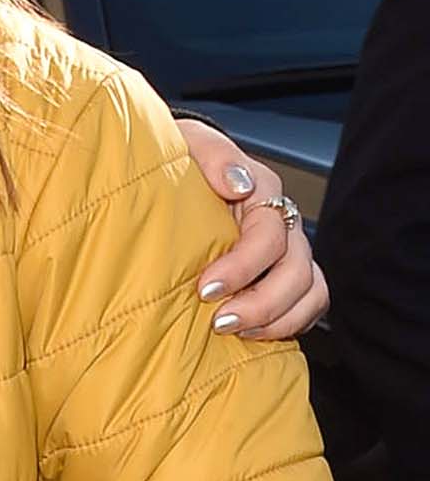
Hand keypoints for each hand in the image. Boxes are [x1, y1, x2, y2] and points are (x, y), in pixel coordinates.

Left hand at [173, 121, 327, 340]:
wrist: (170, 178)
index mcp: (262, 191)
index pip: (269, 234)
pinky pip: (307, 304)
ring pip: (309, 290)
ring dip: (277, 318)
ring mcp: (286, 251)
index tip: (206, 287)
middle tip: (221, 322)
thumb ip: (213, 155)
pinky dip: (287, 324)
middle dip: (261, 302)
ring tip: (237, 333)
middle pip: (297, 270)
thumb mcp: (189, 145)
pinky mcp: (281, 276)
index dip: (242, 266)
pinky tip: (253, 335)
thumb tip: (238, 184)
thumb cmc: (180, 162)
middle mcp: (280, 223)